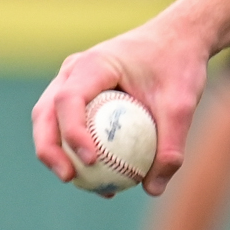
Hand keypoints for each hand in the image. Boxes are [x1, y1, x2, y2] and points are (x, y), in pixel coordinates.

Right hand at [32, 17, 211, 195]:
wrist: (179, 39)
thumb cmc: (179, 64)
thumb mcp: (183, 104)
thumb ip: (171, 144)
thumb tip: (153, 190)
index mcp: (94, 64)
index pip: (69, 99)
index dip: (72, 132)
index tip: (91, 161)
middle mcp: (74, 71)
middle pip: (46, 113)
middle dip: (49, 149)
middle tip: (69, 178)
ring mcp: (73, 81)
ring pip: (50, 120)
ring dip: (57, 152)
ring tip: (80, 183)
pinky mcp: (81, 95)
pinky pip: (70, 124)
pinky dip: (76, 149)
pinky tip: (99, 178)